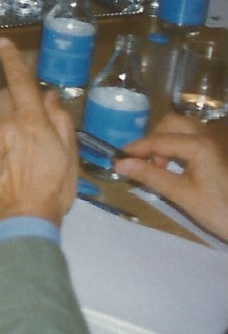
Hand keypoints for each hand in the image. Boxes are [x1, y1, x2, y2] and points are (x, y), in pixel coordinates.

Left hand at [0, 38, 76, 226]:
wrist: (22, 217)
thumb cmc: (54, 188)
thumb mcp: (69, 154)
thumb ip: (59, 121)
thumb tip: (49, 96)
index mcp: (31, 121)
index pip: (20, 81)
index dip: (11, 59)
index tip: (2, 43)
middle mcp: (5, 123)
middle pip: (5, 96)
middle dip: (16, 102)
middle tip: (27, 123)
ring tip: (8, 140)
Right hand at [116, 113, 227, 243]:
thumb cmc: (219, 210)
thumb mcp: (181, 195)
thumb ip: (150, 176)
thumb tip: (119, 164)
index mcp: (199, 145)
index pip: (157, 140)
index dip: (134, 149)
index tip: (115, 160)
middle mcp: (208, 136)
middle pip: (171, 124)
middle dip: (153, 140)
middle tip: (146, 163)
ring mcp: (215, 143)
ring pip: (182, 128)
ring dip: (165, 141)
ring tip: (160, 165)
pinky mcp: (218, 152)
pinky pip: (192, 138)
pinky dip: (177, 145)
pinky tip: (174, 165)